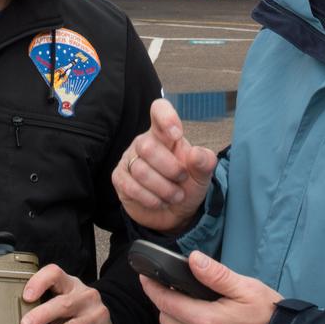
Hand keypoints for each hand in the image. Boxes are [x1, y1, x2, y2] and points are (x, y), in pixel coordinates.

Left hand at [20, 264, 117, 323]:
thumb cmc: (75, 315)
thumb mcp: (62, 302)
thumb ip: (42, 305)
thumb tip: (10, 318)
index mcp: (71, 285)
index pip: (55, 274)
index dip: (40, 282)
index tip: (26, 296)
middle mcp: (86, 298)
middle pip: (65, 303)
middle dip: (43, 314)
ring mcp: (97, 318)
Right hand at [112, 98, 216, 234]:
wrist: (173, 213)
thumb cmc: (186, 186)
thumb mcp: (202, 176)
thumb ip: (205, 163)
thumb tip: (198, 154)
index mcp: (165, 133)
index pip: (159, 109)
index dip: (166, 117)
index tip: (177, 134)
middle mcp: (144, 142)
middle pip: (148, 146)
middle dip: (170, 169)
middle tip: (182, 179)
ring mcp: (129, 159)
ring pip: (140, 170)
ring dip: (163, 189)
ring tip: (175, 196)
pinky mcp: (120, 178)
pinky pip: (130, 187)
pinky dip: (150, 199)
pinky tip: (159, 202)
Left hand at [139, 251, 281, 323]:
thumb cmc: (271, 318)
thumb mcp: (247, 289)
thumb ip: (216, 275)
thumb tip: (193, 260)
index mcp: (206, 321)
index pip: (166, 303)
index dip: (153, 289)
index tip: (145, 278)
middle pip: (169, 322)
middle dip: (170, 306)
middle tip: (184, 296)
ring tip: (209, 317)